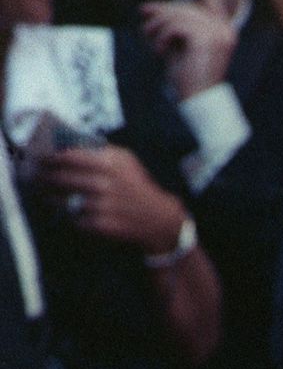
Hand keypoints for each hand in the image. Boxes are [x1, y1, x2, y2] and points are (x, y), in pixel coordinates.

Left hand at [36, 146, 186, 253]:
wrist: (159, 221)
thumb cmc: (138, 187)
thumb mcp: (126, 160)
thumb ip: (100, 150)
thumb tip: (70, 143)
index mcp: (109, 163)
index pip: (69, 156)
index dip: (50, 156)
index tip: (40, 156)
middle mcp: (104, 184)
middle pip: (62, 178)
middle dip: (45, 177)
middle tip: (36, 176)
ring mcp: (103, 206)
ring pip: (65, 200)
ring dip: (53, 198)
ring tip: (47, 194)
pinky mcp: (103, 226)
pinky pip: (76, 219)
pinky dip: (69, 216)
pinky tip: (67, 211)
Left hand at [139, 0, 237, 99]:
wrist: (199, 104)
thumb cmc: (190, 78)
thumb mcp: (183, 45)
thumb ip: (178, 23)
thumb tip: (157, 6)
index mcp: (224, 28)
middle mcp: (224, 28)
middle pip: (187, 5)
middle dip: (162, 10)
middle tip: (143, 15)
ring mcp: (216, 33)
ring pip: (178, 14)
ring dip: (158, 25)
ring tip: (149, 38)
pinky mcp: (205, 39)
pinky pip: (175, 26)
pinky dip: (162, 37)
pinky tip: (159, 51)